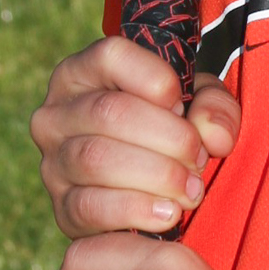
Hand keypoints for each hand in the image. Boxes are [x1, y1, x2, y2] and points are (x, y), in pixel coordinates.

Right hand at [29, 34, 239, 240]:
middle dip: (168, 137)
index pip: (111, 55)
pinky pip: (91, 207)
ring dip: (158, 176)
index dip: (157, 79)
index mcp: (82, 74)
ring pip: (98, 159)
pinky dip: (137, 211)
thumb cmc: (168, 135)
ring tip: (191, 189)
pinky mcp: (62, 208)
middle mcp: (56, 114)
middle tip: (199, 159)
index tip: (183, 105)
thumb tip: (213, 135)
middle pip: (110, 112)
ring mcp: (54, 162)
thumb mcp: (196, 106)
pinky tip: (169, 213)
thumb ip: (215, 107)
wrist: (148, 195)